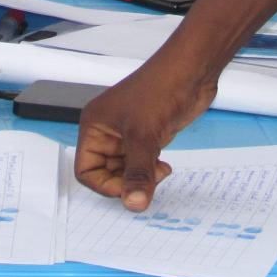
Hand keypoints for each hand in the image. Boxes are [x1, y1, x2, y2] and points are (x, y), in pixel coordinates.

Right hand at [74, 57, 216, 210]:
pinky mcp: (147, 135)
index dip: (105, 185)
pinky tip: (164, 167)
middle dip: (125, 181)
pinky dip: (150, 171)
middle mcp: (108, 130)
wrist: (191, 72)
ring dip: (141, 177)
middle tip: (147, 180)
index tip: (128, 189)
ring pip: (125, 170)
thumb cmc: (160, 88)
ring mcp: (128, 133)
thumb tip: (134, 203)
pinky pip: (141, 164)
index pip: (86, 170)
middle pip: (105, 173)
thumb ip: (138, 173)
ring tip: (159, 171)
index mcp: (94, 126)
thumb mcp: (143, 136)